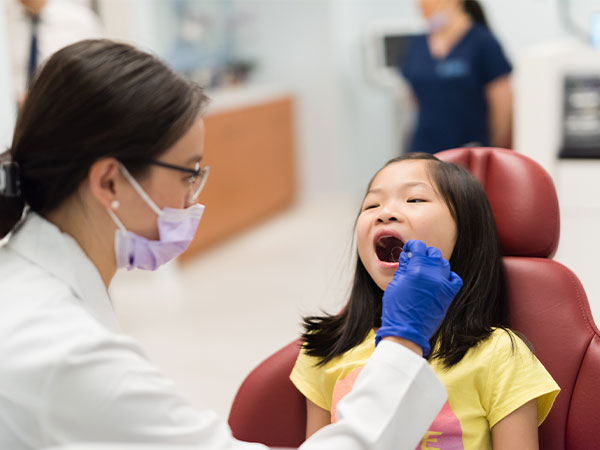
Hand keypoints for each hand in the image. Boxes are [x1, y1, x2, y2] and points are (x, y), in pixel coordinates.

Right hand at [375, 239, 462, 356]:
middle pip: (432, 253)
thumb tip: (407, 257)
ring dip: (435, 264)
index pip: (419, 247)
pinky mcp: (448, 295)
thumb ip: (403, 268)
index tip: (409, 249)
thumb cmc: (396, 310)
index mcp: (417, 269)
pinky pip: (454, 278)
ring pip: (443, 264)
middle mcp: (432, 274)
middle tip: (416, 260)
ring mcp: (443, 284)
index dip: (412, 246)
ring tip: (426, 270)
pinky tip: (438, 279)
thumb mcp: (395, 284)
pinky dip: (448, 276)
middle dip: (423, 254)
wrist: (407, 332)